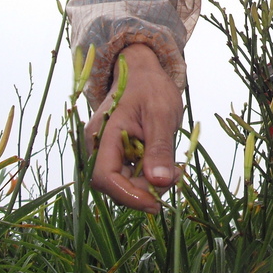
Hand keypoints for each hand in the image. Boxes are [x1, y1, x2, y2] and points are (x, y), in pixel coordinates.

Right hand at [84, 44, 183, 212]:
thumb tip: (160, 183)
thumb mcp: (161, 114)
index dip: (128, 195)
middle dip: (144, 189)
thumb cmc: (151, 86)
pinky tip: (165, 163)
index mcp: (103, 133)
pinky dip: (147, 174)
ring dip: (148, 183)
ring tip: (174, 168)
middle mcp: (97, 144)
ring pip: (123, 180)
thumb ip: (159, 148)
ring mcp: (105, 148)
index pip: (105, 177)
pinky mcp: (116, 151)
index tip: (155, 202)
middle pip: (114, 183)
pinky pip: (128, 172)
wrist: (142, 70)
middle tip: (175, 177)